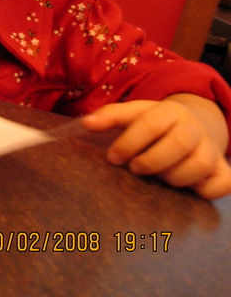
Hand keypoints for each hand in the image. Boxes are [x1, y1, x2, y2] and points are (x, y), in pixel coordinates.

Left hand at [82, 98, 230, 199]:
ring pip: (198, 166)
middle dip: (151, 161)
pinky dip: (204, 191)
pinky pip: (220, 185)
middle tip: (134, 169)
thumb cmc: (155, 124)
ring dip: (173, 177)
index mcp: (170, 111)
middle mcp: (194, 128)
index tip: (112, 157)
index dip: (129, 142)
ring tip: (157, 177)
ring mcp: (211, 150)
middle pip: (177, 145)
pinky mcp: (223, 172)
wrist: (193, 127)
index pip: (151, 123)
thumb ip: (111, 117)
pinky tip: (187, 189)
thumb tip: (85, 124)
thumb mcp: (135, 114)